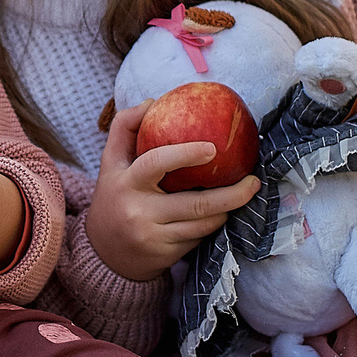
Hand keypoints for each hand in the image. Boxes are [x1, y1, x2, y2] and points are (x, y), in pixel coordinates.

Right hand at [82, 101, 261, 280]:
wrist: (103, 254)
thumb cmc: (114, 197)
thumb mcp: (110, 162)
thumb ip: (125, 127)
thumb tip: (153, 101)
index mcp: (125, 181)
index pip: (155, 162)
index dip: (184, 154)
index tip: (213, 148)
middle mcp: (138, 210)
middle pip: (196, 204)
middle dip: (232, 194)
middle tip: (253, 181)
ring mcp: (152, 236)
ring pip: (203, 224)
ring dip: (227, 210)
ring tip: (242, 195)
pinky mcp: (165, 255)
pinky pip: (198, 238)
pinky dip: (211, 226)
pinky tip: (218, 215)